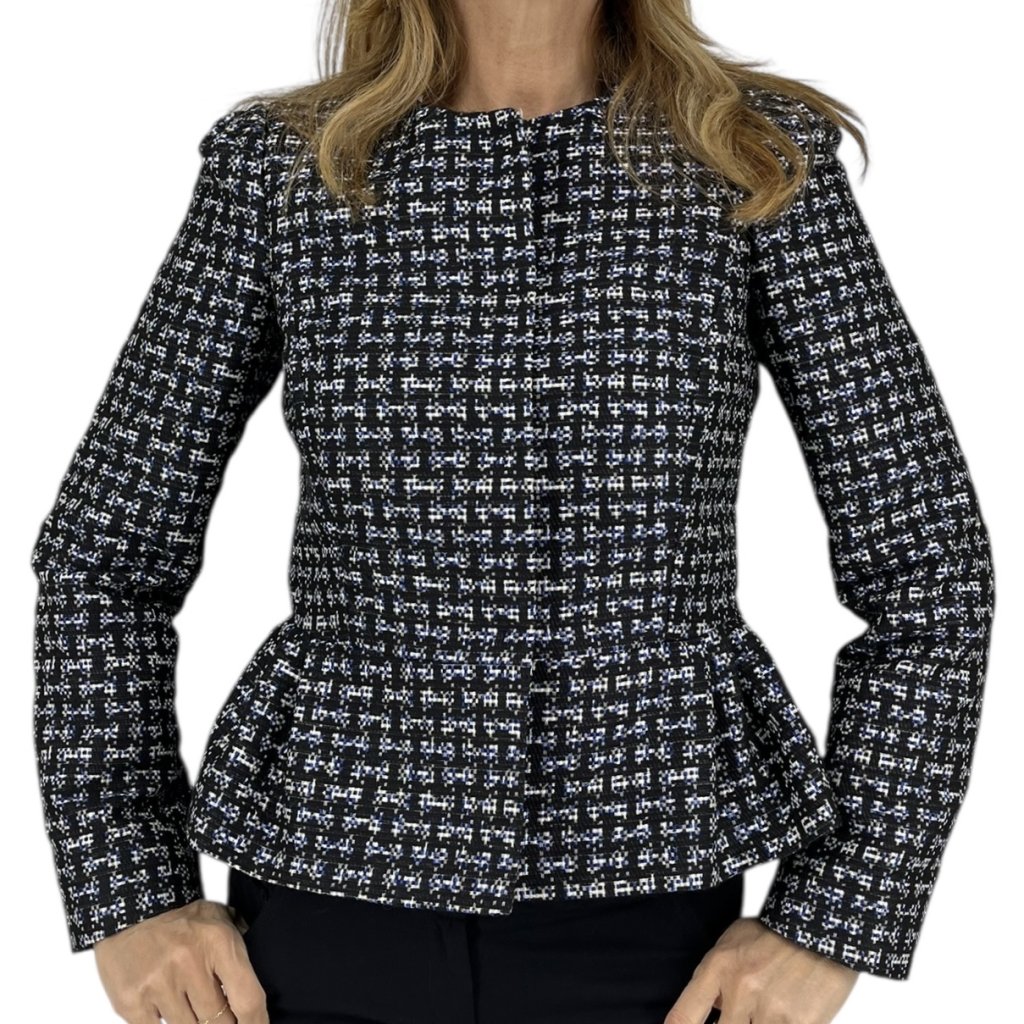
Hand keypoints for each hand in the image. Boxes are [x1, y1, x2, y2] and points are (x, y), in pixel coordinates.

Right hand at [94, 898, 267, 1023]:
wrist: (131, 913)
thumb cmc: (181, 921)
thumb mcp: (219, 919)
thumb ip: (243, 942)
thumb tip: (266, 970)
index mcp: (218, 943)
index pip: (248, 999)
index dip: (256, 1023)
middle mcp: (190, 963)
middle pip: (219, 1022)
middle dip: (222, 1022)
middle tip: (221, 1015)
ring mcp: (159, 984)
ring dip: (193, 1022)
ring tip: (191, 1004)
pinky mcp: (131, 1001)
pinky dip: (164, 1022)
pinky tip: (167, 1007)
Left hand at [664, 917, 859, 1022]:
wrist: (819, 926)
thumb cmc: (773, 934)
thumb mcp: (733, 943)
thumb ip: (714, 979)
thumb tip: (708, 1012)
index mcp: (719, 967)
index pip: (683, 1016)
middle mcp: (741, 989)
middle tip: (742, 1017)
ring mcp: (771, 1008)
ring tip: (765, 1011)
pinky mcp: (801, 1022)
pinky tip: (784, 1015)